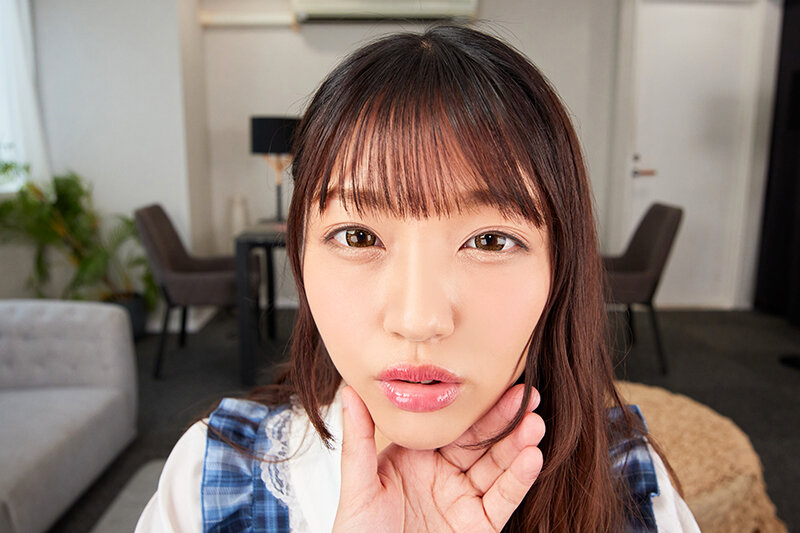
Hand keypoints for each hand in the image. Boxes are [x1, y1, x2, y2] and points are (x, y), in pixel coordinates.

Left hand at [333, 385, 544, 532]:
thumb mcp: (357, 486)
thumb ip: (359, 439)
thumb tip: (349, 390)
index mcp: (415, 457)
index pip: (450, 424)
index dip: (473, 404)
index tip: (494, 380)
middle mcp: (442, 474)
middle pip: (479, 440)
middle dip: (505, 419)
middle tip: (528, 395)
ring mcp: (462, 499)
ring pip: (497, 467)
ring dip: (518, 444)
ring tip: (534, 424)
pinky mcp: (479, 526)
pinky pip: (502, 500)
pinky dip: (519, 480)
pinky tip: (532, 458)